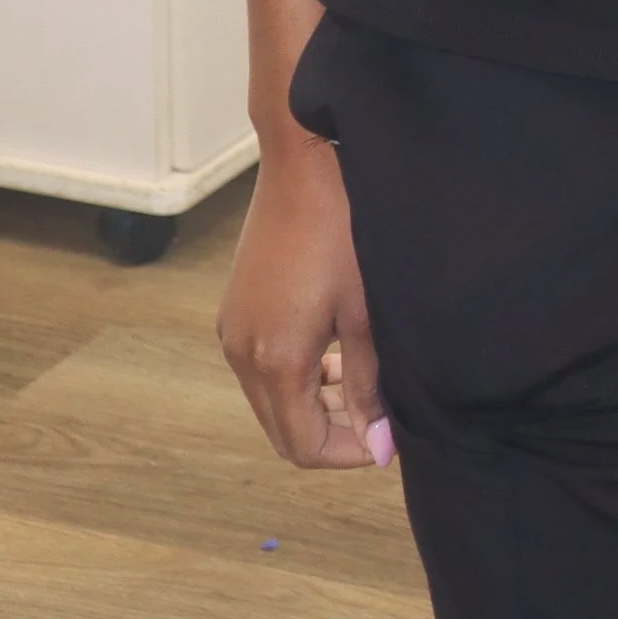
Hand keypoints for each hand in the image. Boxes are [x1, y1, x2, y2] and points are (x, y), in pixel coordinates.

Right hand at [217, 132, 392, 471]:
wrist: (300, 165)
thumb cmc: (342, 232)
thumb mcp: (366, 313)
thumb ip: (368, 386)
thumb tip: (380, 447)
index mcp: (274, 360)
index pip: (303, 446)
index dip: (348, 453)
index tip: (387, 439)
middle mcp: (240, 354)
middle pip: (281, 430)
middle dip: (330, 433)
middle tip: (378, 415)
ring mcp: (230, 332)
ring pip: (269, 402)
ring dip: (312, 406)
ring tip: (358, 383)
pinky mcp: (232, 312)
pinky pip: (260, 370)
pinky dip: (294, 378)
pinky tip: (330, 353)